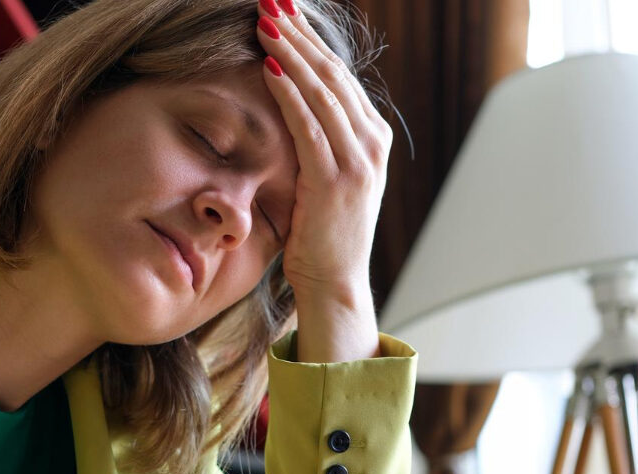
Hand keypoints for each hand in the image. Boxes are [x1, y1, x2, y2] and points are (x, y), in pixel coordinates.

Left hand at [256, 0, 388, 360]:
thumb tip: (291, 100)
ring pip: (323, 92)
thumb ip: (319, 138)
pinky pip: (309, 127)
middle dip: (299, 34)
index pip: (339, 75)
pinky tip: (270, 69)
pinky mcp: (336, 181)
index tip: (282, 12)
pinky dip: (289, 95)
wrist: (334, 282)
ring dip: (291, 54)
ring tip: (264, 23)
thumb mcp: (325, 176)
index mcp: (372, 136)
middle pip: (333, 73)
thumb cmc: (321, 232)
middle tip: (270, 2)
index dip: (309, 40)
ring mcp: (358, 161)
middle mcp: (372, 143)